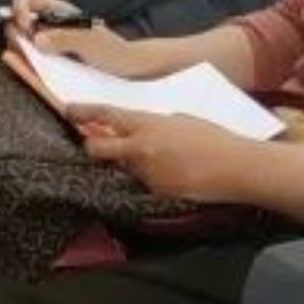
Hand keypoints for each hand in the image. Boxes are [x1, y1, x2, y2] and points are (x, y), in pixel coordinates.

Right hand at [4, 0, 151, 72]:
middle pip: (19, 19)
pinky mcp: (53, 62)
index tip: (26, 27)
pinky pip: (33, 58)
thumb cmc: (113, 51)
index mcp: (59, 12)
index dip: (19, 9)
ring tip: (27, 58)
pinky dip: (27, 61)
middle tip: (23, 45)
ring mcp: (51, 44)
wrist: (129, 69)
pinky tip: (33, 67)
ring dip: (19, 46)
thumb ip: (63, 38)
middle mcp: (51, 25)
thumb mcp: (89, 42)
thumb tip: (36, 39)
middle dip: (15, 30)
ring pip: (23, 40)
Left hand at [71, 107, 255, 204]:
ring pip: (120, 168)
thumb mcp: (178, 120)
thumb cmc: (212, 138)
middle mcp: (140, 149)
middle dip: (92, 145)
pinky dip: (145, 179)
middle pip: (97, 149)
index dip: (82, 112)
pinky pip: (140, 184)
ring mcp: (146, 174)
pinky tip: (167, 174)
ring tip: (152, 159)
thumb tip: (134, 128)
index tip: (68, 110)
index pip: (105, 115)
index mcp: (147, 124)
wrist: (235, 167)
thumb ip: (151, 124)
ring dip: (124, 164)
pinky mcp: (155, 193)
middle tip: (95, 142)